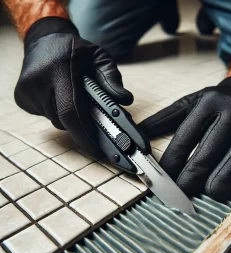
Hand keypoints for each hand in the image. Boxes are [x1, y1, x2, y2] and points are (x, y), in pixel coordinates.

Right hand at [15, 17, 132, 158]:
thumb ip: (112, 78)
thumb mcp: (99, 56)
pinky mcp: (22, 98)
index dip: (85, 136)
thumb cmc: (75, 49)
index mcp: (59, 70)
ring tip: (76, 101)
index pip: (71, 112)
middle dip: (82, 127)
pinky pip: (47, 116)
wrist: (43, 40)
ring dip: (71, 118)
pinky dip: (58, 113)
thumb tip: (126, 101)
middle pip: (65, 121)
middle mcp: (39, 82)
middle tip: (94, 123)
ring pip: (56, 120)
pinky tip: (60, 97)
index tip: (98, 151)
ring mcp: (27, 92)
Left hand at [140, 77, 230, 199]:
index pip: (186, 137)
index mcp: (208, 102)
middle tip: (182, 193)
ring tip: (210, 193)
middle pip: (209, 151)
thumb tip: (137, 134)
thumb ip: (163, 119)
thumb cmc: (214, 104)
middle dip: (193, 176)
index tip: (163, 179)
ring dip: (221, 180)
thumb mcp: (188, 104)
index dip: (172, 161)